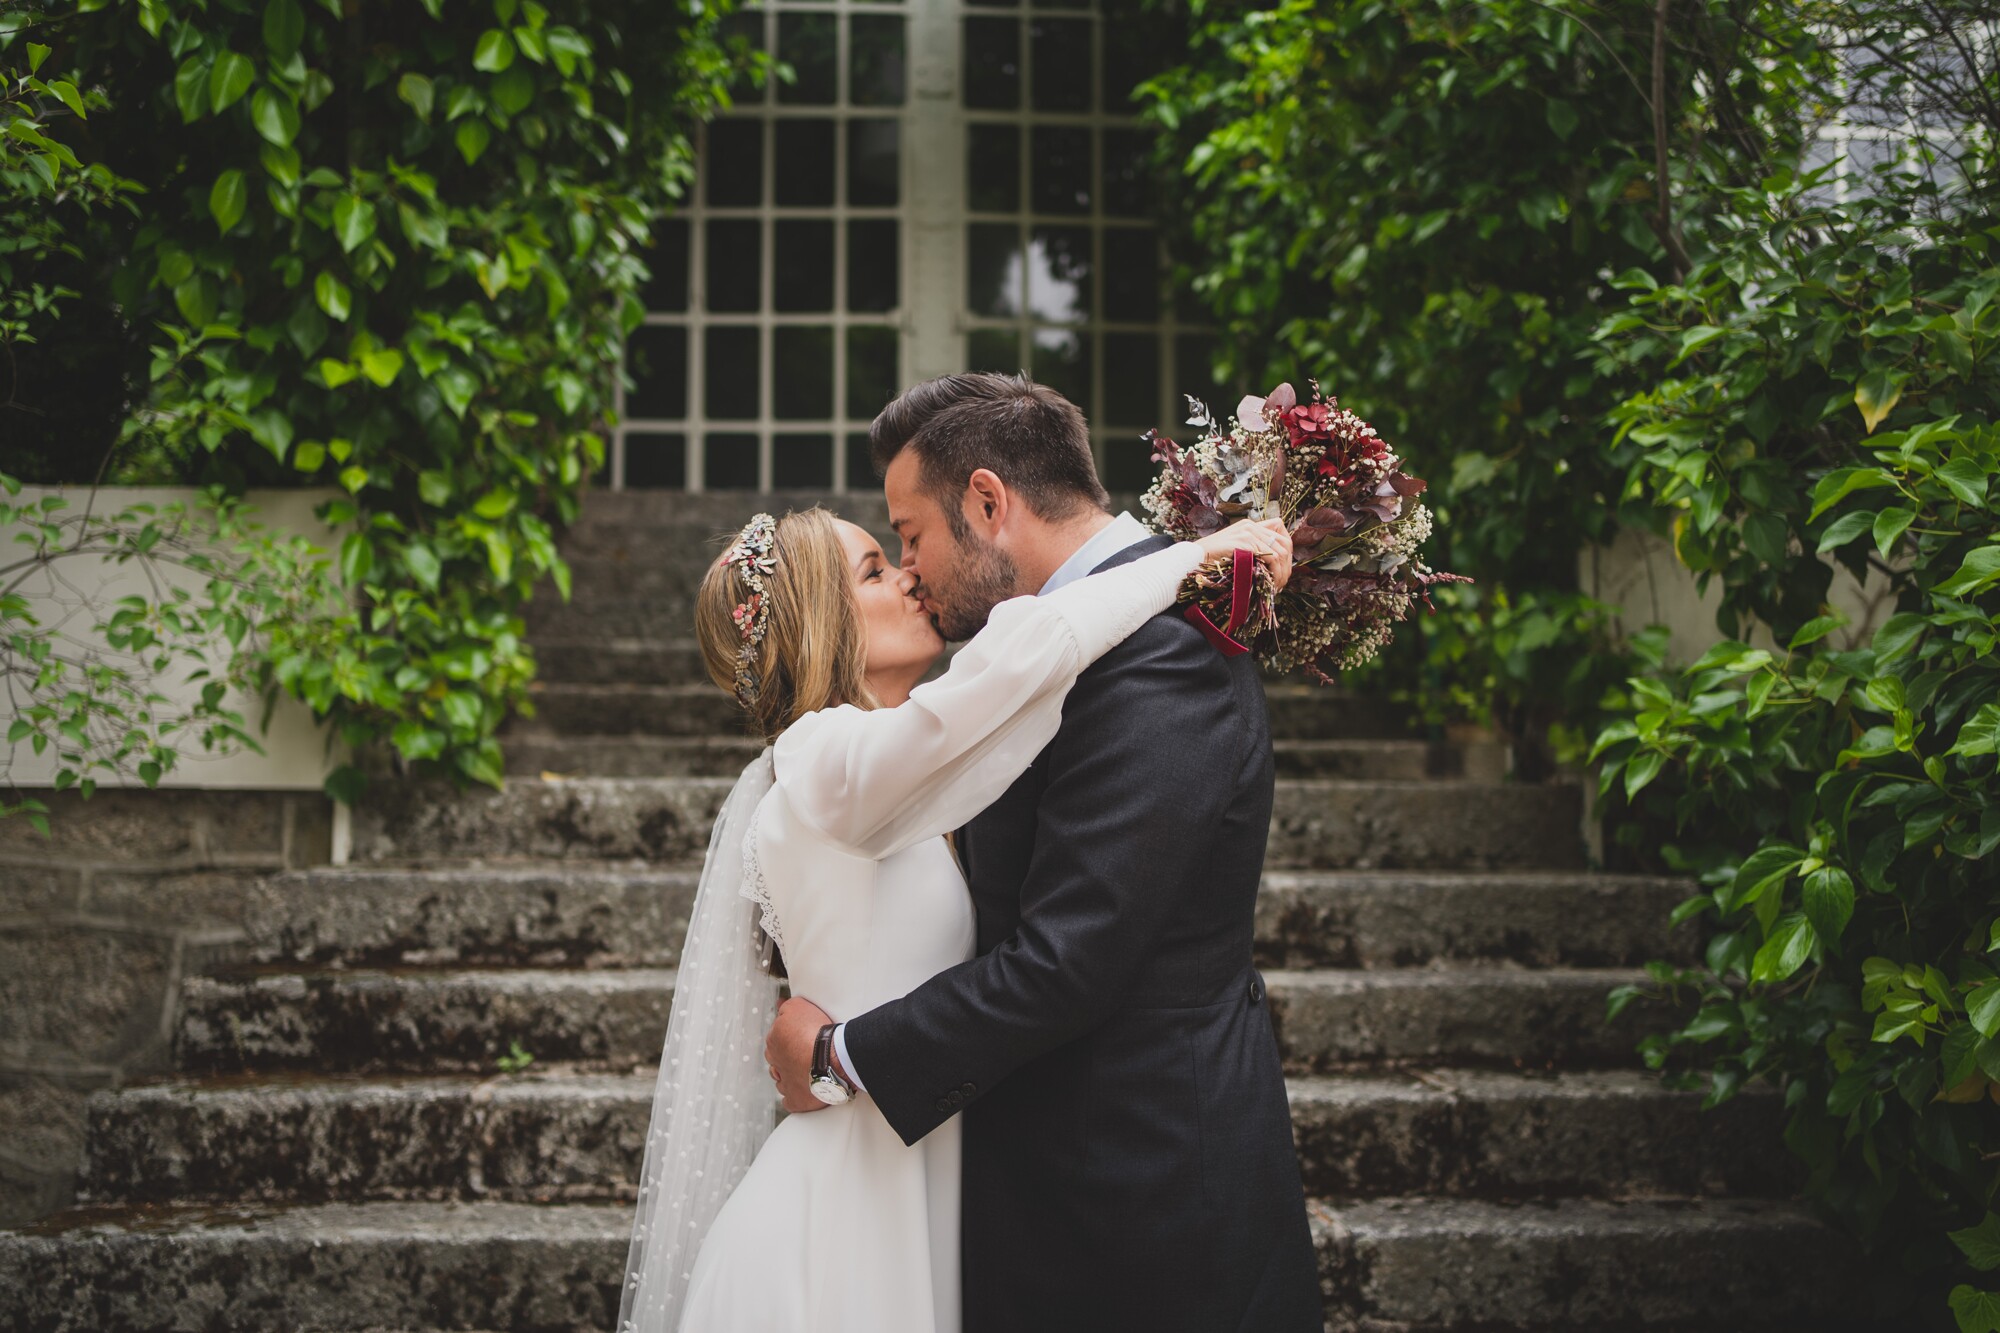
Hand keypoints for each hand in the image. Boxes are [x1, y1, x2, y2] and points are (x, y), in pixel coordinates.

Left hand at [765, 996, 832, 1113]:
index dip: (791, 1036)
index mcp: (774, 1041)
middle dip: (788, 1057)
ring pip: (782, 1080)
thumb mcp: (799, 1006)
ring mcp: (785, 1084)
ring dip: (791, 1076)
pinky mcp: (795, 1100)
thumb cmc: (817, 1032)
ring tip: (808, 1072)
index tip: (803, 1035)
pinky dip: (796, 1096)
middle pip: (777, 1059)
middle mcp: (775, 1063)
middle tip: (806, 1053)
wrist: (833, 1058)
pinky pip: (790, 1100)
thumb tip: (779, 1004)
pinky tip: (806, 1091)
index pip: (777, 1037)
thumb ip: (786, 1006)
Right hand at [1195, 517, 1292, 591]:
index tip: (1282, 570)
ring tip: (1276, 586)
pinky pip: (1270, 556)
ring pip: (1279, 552)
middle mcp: (1251, 525)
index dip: (1287, 553)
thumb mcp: (1234, 550)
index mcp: (1249, 525)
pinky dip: (1274, 572)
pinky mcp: (1244, 541)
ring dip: (1281, 572)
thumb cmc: (1211, 559)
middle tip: (1281, 583)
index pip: (1280, 533)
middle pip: (1284, 543)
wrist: (1193, 558)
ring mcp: (1248, 532)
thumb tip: (1270, 564)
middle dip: (1286, 566)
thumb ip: (1250, 550)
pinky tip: (1270, 583)